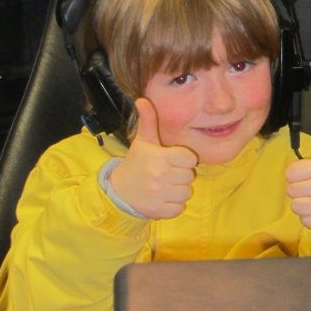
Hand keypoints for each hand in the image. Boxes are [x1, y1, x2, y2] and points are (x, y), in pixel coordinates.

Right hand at [109, 98, 197, 219]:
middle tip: (166, 174)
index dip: (183, 160)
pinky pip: (179, 208)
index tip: (171, 160)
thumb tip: (142, 99)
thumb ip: (148, 121)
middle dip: (180, 175)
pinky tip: (162, 198)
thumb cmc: (136, 163)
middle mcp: (161, 176)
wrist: (119, 191)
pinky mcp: (160, 211)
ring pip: (186, 193)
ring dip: (178, 191)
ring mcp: (160, 195)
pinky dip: (173, 206)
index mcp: (160, 158)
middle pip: (190, 177)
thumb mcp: (142, 141)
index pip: (190, 159)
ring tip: (164, 186)